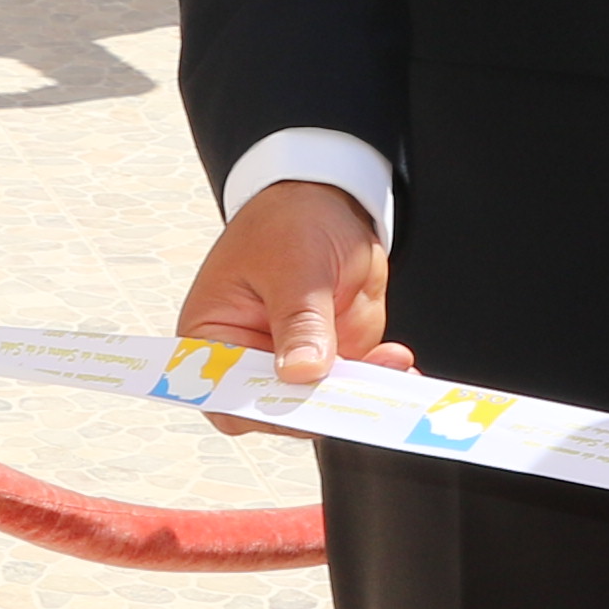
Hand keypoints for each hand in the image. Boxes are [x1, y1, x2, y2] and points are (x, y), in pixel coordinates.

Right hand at [173, 178, 396, 433]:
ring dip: (357, 396)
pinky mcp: (331, 357)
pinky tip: (397, 364)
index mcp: (212, 336)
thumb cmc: (288, 222)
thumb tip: (300, 370)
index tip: (297, 400)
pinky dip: (378, 380)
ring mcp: (293, 360)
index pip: (224, 396)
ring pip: (321, 404)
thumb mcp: (293, 266)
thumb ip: (299, 320)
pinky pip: (352, 386)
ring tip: (387, 373)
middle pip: (276, 409)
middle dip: (319, 406)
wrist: (327, 200)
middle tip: (352, 395)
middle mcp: (249, 357)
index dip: (257, 409)